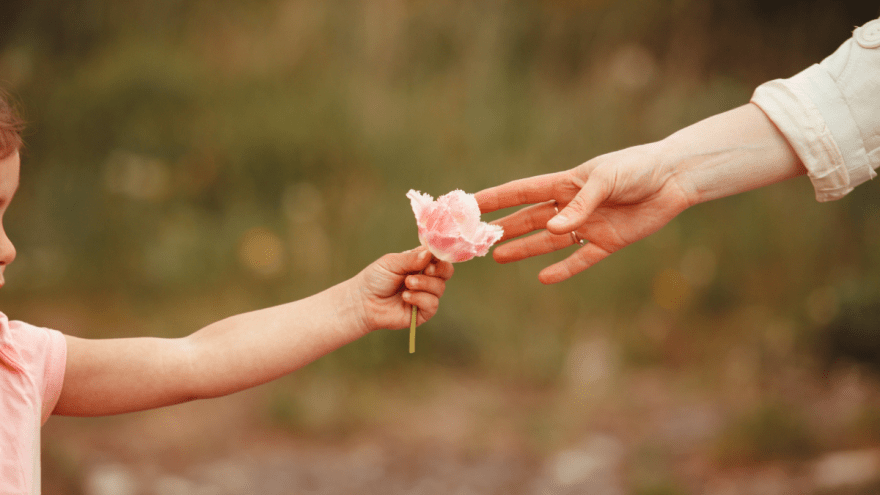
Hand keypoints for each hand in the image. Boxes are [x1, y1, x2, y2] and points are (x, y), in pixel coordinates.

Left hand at [355, 247, 453, 330]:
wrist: (363, 301)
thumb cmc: (375, 279)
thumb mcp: (392, 263)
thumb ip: (411, 258)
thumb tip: (430, 254)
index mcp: (420, 264)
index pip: (439, 257)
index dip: (439, 256)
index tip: (431, 256)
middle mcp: (426, 279)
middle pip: (447, 272)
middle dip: (439, 270)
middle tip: (426, 270)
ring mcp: (425, 296)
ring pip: (440, 288)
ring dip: (424, 284)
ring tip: (407, 283)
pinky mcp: (422, 313)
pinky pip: (432, 304)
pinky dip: (420, 298)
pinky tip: (406, 296)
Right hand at [476, 142, 692, 283]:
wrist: (674, 178)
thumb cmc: (638, 168)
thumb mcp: (606, 180)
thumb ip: (579, 205)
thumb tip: (553, 230)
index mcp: (566, 184)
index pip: (522, 192)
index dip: (495, 198)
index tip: (469, 203)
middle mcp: (572, 206)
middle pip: (530, 219)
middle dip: (504, 227)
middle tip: (477, 239)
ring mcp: (588, 226)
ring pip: (548, 241)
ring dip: (524, 248)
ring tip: (498, 256)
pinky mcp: (609, 243)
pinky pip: (581, 259)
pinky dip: (563, 269)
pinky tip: (544, 278)